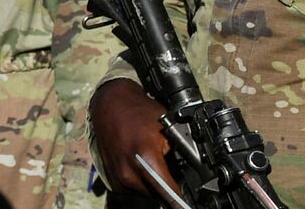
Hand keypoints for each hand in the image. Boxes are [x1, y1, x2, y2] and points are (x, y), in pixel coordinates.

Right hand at [91, 78, 182, 199]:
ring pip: (147, 194)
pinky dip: (142, 182)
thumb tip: (194, 173)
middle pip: (159, 195)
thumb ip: (180, 154)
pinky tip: (143, 165)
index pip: (169, 193)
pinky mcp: (114, 181)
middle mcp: (128, 173)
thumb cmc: (138, 112)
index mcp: (144, 160)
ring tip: (154, 162)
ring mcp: (119, 179)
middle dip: (168, 186)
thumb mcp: (168, 127)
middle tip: (172, 169)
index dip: (181, 200)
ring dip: (154, 185)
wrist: (110, 105)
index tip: (187, 202)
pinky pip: (135, 190)